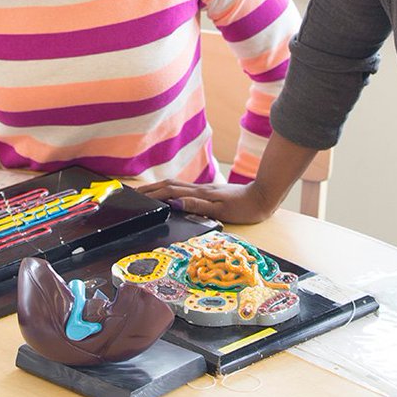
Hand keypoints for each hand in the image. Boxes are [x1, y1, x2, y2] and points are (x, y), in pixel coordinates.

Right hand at [137, 179, 277, 223]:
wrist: (263, 197)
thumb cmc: (245, 208)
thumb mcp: (221, 211)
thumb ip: (197, 206)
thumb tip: (174, 203)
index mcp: (199, 194)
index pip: (169, 193)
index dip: (152, 194)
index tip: (136, 197)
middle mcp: (199, 189)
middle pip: (169, 186)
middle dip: (150, 189)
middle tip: (133, 194)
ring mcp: (204, 190)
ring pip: (176, 186)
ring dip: (158, 188)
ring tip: (145, 193)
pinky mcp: (209, 192)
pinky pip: (184, 189)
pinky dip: (171, 191)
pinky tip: (169, 195)